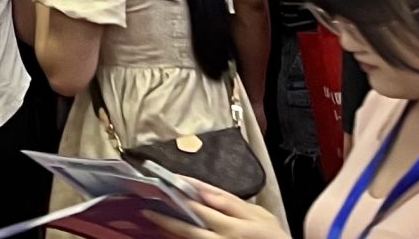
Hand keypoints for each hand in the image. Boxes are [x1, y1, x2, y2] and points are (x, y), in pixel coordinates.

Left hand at [146, 185, 290, 238]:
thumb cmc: (272, 235)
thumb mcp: (258, 215)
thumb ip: (230, 202)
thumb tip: (202, 189)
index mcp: (234, 226)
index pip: (201, 208)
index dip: (181, 196)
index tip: (164, 184)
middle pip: (188, 229)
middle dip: (166, 218)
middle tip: (146, 209)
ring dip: (170, 231)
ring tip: (152, 220)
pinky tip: (168, 233)